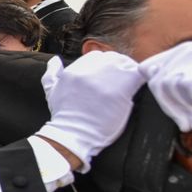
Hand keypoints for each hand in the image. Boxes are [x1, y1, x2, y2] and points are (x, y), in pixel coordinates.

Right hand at [36, 52, 144, 170]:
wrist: (72, 135)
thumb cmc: (64, 116)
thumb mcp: (51, 91)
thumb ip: (51, 72)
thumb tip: (54, 60)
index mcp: (74, 70)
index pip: (96, 56)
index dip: (103, 64)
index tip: (108, 74)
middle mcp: (90, 72)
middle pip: (112, 57)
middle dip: (118, 65)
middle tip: (122, 78)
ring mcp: (105, 81)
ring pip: (125, 63)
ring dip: (130, 71)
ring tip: (131, 82)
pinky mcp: (120, 92)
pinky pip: (136, 75)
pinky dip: (140, 77)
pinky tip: (139, 84)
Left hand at [140, 42, 191, 130]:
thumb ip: (175, 86)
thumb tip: (143, 98)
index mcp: (179, 51)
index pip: (147, 72)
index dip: (160, 97)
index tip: (178, 115)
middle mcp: (187, 50)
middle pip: (159, 83)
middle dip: (173, 110)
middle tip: (191, 124)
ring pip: (173, 86)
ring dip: (189, 110)